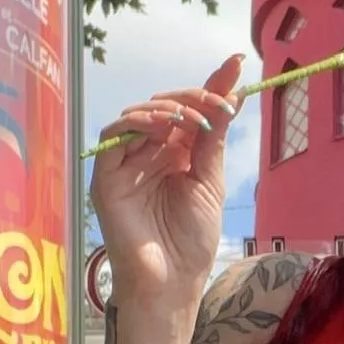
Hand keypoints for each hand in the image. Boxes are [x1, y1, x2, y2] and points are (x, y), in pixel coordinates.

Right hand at [89, 57, 243, 321]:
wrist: (172, 281)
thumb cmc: (191, 240)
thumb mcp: (209, 182)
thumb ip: (213, 140)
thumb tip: (231, 96)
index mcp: (178, 153)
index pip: (192, 110)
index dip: (213, 84)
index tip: (236, 62)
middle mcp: (151, 152)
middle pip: (167, 105)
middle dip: (194, 97)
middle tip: (217, 102)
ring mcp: (127, 162)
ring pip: (139, 113)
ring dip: (169, 108)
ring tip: (192, 119)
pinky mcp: (106, 175)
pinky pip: (114, 135)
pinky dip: (139, 123)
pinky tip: (165, 129)